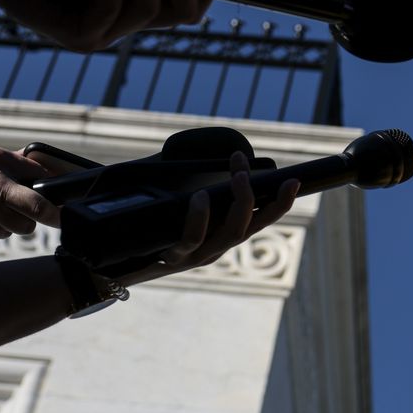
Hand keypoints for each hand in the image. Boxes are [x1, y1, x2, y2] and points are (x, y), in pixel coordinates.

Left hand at [115, 152, 299, 287]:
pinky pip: (193, 238)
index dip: (280, 203)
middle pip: (251, 225)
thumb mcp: (180, 203)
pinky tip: (200, 198)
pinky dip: (201, 216)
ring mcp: (198, 256)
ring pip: (231, 233)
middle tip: (250, 168)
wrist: (119, 263)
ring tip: (238, 177)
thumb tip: (218, 149)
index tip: (293, 181)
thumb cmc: (152, 228)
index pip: (260, 220)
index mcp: (222, 235)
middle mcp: (217, 248)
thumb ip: (200, 181)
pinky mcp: (174, 258)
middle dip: (260, 195)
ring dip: (240, 202)